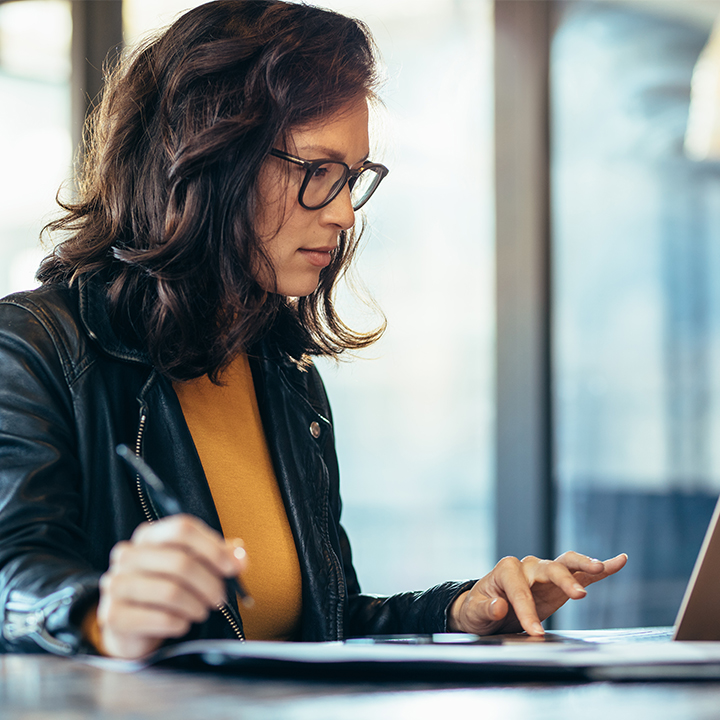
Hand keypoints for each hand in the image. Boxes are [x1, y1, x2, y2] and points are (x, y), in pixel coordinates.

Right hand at [96, 515, 246, 659]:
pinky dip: (179, 623)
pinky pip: (158, 618)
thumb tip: (240, 557)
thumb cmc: (168, 587)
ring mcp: (116, 583)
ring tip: (201, 611)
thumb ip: (219, 556)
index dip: (213, 547)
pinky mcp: (113, 615)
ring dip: (196, 605)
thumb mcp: (194, 565)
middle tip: (220, 599)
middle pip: (180, 562)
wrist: (132, 627)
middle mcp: (128, 554)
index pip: (183, 528)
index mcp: (148, 534)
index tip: (232, 568)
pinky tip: (181, 624)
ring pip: (170, 591)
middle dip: (210, 583)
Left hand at [447, 552, 626, 635]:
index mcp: (506, 570)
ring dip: (584, 565)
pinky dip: (601, 568)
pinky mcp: (560, 584)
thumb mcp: (474, 613)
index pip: (519, 590)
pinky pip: (582, 574)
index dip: (527, 611)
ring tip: (600, 567)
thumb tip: (499, 606)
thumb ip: (485, 609)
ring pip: (567, 564)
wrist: (486, 610)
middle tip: (578, 595)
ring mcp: (545, 573)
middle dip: (563, 581)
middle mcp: (527, 566)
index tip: (535, 632)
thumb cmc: (479, 609)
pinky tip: (619, 561)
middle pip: (549, 568)